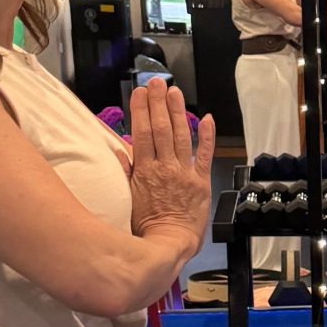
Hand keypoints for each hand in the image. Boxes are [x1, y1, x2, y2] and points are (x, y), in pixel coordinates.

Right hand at [127, 81, 215, 251]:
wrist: (169, 244)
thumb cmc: (147, 227)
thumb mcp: (127, 199)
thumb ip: (125, 173)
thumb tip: (119, 150)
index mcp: (145, 171)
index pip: (141, 133)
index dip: (141, 110)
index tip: (140, 93)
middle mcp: (165, 167)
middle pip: (160, 129)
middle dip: (158, 103)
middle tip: (157, 83)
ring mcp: (184, 173)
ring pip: (180, 136)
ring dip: (177, 112)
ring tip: (174, 92)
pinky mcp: (201, 182)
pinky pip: (204, 154)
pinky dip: (206, 136)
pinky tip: (207, 118)